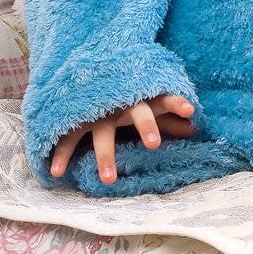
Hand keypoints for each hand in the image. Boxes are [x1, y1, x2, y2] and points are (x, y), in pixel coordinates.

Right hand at [49, 94, 197, 184]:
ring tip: (109, 180)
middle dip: (146, 126)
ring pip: (102, 133)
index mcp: (142, 99)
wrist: (85, 73)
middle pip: (137, 112)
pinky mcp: (76, 120)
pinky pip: (68, 138)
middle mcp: (122, 104)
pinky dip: (62, 154)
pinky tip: (57, 173)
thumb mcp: (146, 104)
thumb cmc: (125, 95)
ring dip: (106, 156)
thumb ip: (168, 118)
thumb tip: (195, 128)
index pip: (164, 99)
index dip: (177, 103)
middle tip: (155, 144)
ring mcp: (98, 112)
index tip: (191, 110)